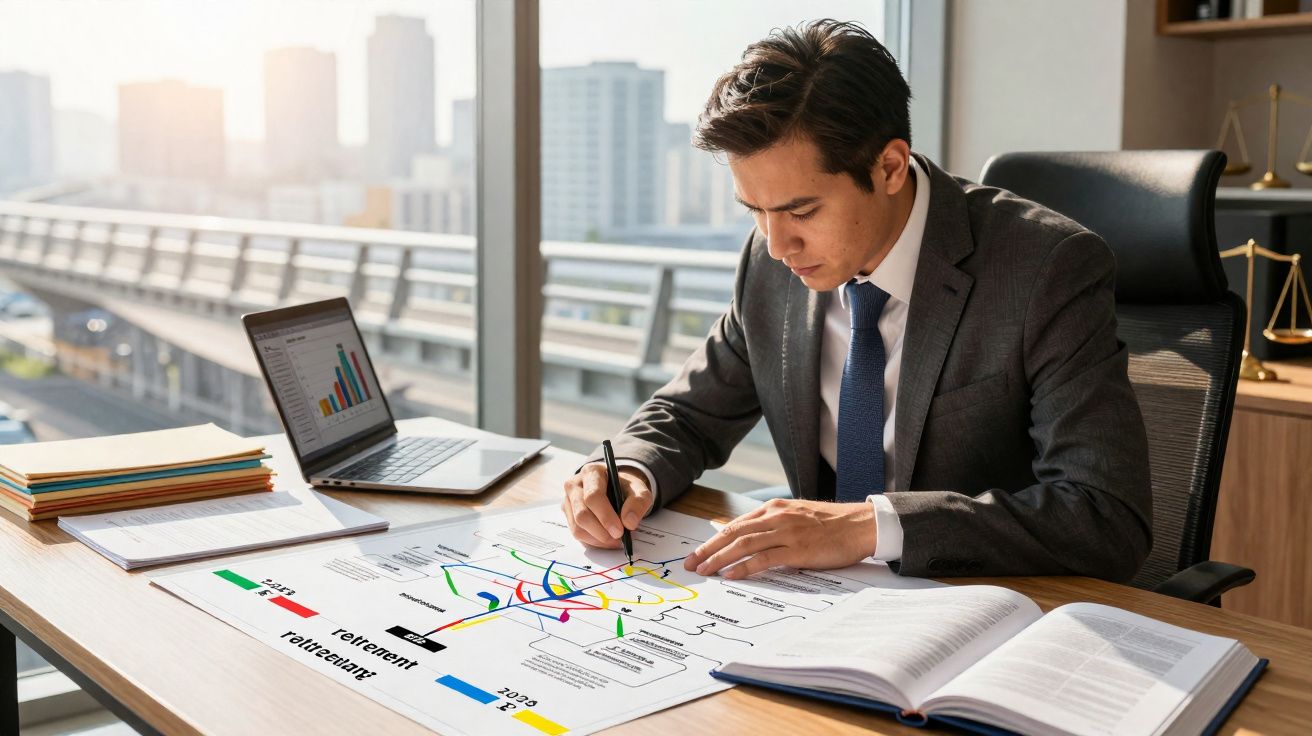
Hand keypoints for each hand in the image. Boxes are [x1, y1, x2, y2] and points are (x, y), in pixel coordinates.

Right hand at [562, 464, 652, 548]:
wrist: (616, 488)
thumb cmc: (624, 488)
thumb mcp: (639, 490)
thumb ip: (638, 502)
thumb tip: (629, 522)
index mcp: (592, 472)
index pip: (593, 496)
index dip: (606, 516)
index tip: (620, 531)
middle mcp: (575, 485)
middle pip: (582, 514)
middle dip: (601, 532)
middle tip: (618, 539)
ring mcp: (569, 500)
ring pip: (577, 527)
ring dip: (597, 539)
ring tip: (614, 540)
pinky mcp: (568, 514)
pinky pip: (577, 533)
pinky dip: (593, 541)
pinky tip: (606, 539)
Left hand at [683, 498, 876, 578]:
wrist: (860, 525)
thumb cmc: (830, 525)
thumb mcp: (795, 517)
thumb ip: (771, 526)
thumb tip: (746, 538)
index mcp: (774, 509)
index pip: (735, 525)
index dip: (712, 540)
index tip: (696, 554)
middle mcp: (776, 517)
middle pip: (733, 534)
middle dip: (708, 550)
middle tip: (690, 564)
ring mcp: (787, 532)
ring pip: (744, 544)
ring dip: (720, 558)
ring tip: (704, 571)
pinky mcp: (798, 549)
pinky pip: (764, 559)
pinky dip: (744, 566)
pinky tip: (731, 575)